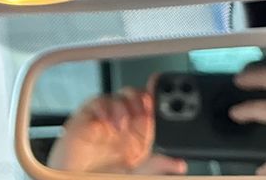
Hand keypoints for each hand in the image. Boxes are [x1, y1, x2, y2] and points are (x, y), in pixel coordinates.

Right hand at [48, 87, 185, 173]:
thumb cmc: (99, 178)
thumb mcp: (136, 174)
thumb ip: (156, 166)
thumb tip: (179, 165)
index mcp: (137, 137)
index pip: (150, 111)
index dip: (156, 99)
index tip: (162, 93)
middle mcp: (121, 126)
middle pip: (134, 97)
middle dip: (140, 98)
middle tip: (143, 108)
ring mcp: (103, 120)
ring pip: (117, 96)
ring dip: (122, 106)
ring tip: (122, 125)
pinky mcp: (85, 117)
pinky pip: (97, 102)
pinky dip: (104, 108)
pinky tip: (108, 123)